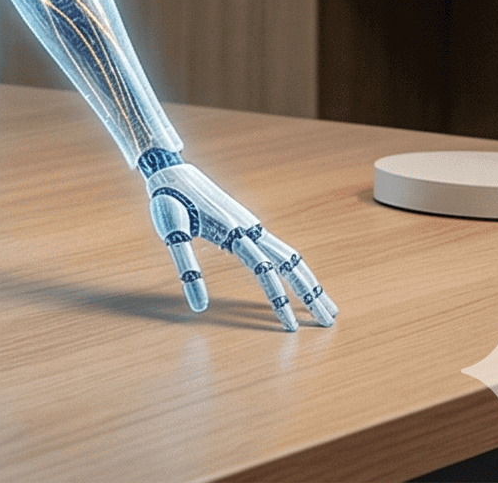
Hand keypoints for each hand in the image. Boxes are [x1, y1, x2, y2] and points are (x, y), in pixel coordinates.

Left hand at [145, 159, 338, 330]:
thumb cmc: (168, 201)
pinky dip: (296, 267)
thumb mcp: (171, 232)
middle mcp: (250, 228)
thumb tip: (199, 307)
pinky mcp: (250, 225)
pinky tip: (302, 280)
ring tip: (326, 305)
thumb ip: (186, 267)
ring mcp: (253, 226)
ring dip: (309, 281)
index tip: (290, 325)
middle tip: (328, 321)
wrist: (172, 172)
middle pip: (290, 264)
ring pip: (291, 256)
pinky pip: (281, 249)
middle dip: (310, 293)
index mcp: (233, 231)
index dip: (278, 299)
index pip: (264, 271)